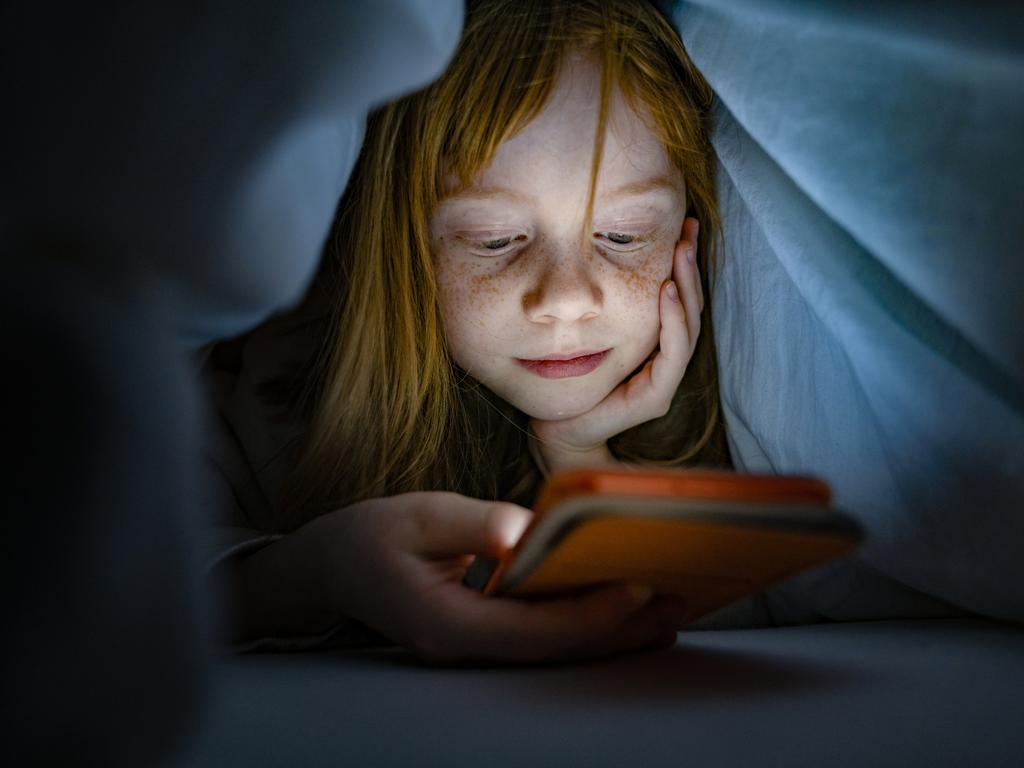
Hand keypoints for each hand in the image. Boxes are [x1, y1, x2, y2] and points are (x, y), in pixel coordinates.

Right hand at [305, 491, 686, 663]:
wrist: (332, 567)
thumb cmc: (371, 537)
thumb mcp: (417, 518)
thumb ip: (471, 525)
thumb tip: (523, 530)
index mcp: (448, 626)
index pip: (533, 632)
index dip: (589, 614)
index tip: (638, 586)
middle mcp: (467, 649)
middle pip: (556, 652)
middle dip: (618, 632)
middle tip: (677, 607)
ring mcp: (475, 648)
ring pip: (554, 650)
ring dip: (609, 632)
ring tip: (666, 612)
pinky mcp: (483, 633)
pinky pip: (542, 635)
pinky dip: (582, 620)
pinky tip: (617, 605)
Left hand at [530, 218, 704, 470]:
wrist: (556, 429)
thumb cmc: (569, 379)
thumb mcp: (588, 331)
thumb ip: (604, 304)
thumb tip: (597, 250)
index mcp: (654, 345)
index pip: (679, 300)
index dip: (684, 265)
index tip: (684, 226)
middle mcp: (664, 362)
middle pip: (690, 308)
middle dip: (690, 266)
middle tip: (690, 229)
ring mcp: (663, 381)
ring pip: (688, 328)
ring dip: (687, 287)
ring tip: (681, 253)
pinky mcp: (654, 398)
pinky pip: (672, 356)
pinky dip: (672, 322)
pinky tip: (667, 292)